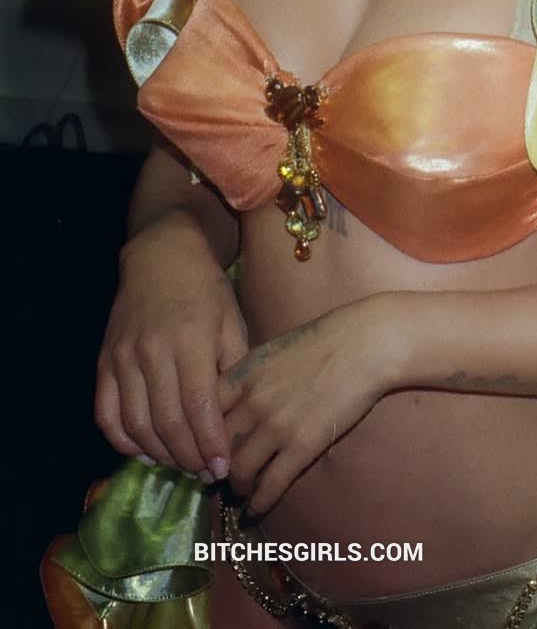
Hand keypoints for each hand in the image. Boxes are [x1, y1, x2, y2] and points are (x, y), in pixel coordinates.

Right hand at [95, 216, 247, 479]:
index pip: (198, 405)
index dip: (209, 443)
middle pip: (167, 422)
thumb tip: (237, 416)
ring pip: (136, 425)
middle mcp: (152, 352)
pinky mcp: (104, 363)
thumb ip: (234, 367)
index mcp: (190, 340)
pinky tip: (146, 452)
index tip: (223, 469)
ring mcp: (123, 359)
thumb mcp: (233, 320)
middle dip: (189, 457)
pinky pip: (107, 415)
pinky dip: (124, 442)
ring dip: (160, 455)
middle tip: (207, 475)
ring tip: (183, 465)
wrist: (162, 257)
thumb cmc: (207, 290)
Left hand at [219, 299, 389, 514]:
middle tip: (216, 477)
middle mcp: (252, 403)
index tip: (200, 450)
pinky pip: (272, 484)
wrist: (365, 345)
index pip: (202, 415)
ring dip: (236, 486)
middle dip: (214, 466)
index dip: (197, 437)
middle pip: (217, 446)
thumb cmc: (324, 340)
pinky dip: (259, 503)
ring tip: (239, 491)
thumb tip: (233, 404)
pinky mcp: (303, 446)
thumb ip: (249, 378)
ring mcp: (277, 426)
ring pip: (239, 470)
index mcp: (242, 375)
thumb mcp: (273, 350)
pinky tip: (255, 510)